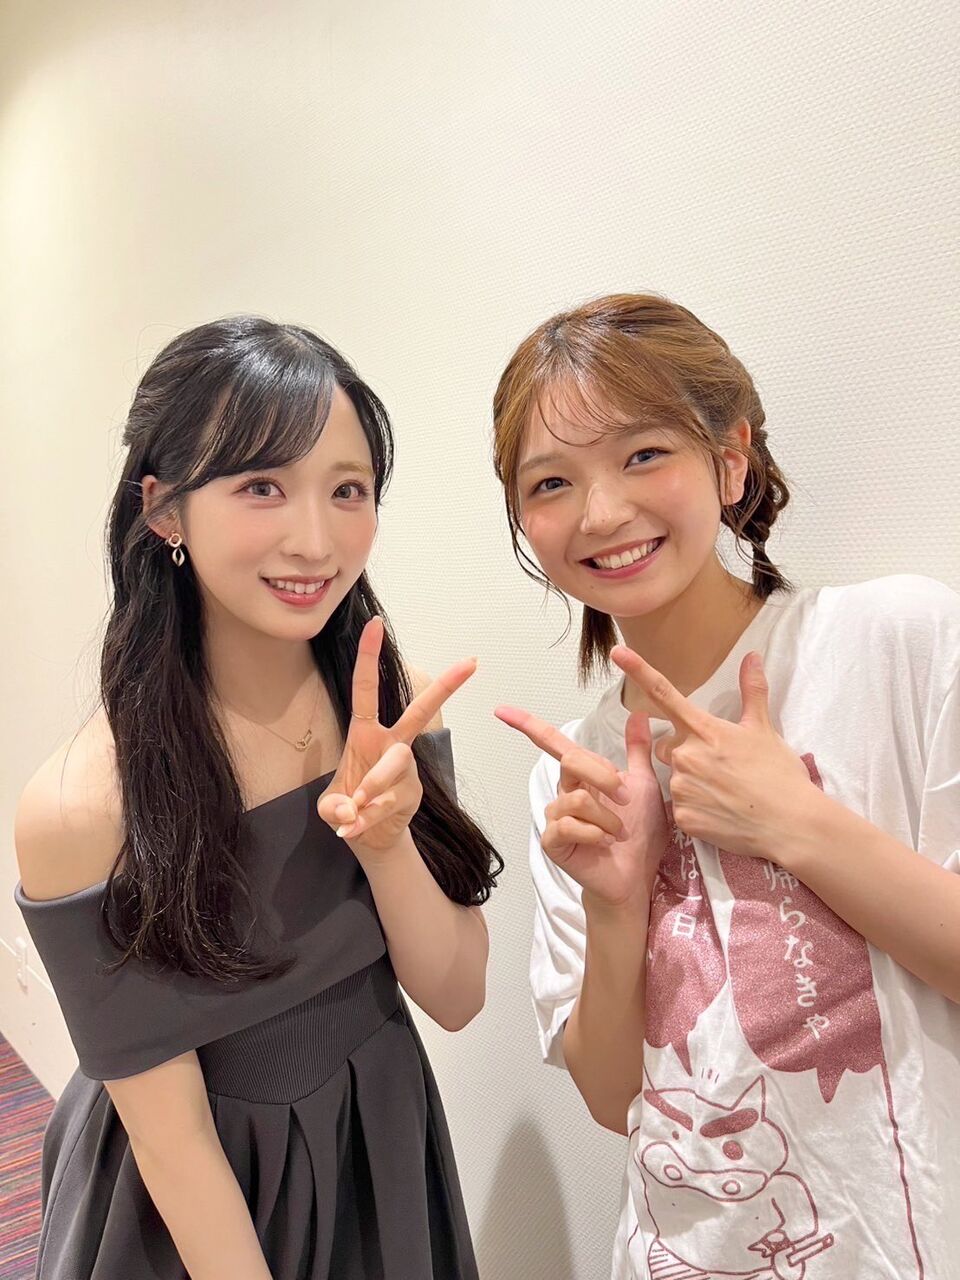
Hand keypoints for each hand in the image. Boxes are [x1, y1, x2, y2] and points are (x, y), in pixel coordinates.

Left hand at [317, 618, 475, 862]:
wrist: (369, 838)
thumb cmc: (348, 806)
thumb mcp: (329, 807)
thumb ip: (334, 807)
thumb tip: (349, 809)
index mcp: (365, 732)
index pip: (366, 689)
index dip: (369, 656)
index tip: (376, 624)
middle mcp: (390, 743)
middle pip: (420, 711)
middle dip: (445, 687)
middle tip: (471, 662)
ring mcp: (405, 768)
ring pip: (393, 764)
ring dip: (371, 786)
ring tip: (353, 811)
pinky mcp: (413, 792)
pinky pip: (390, 800)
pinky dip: (367, 818)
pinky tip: (353, 828)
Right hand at [494, 704, 667, 909]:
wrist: (637, 874)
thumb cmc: (639, 832)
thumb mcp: (644, 785)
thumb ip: (638, 750)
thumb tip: (640, 714)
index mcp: (581, 776)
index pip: (552, 743)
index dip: (527, 724)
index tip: (501, 709)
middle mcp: (564, 792)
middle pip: (570, 760)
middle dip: (604, 776)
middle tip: (626, 798)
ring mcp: (555, 817)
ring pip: (577, 798)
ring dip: (608, 816)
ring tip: (618, 832)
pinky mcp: (553, 841)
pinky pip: (569, 825)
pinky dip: (594, 833)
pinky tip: (603, 843)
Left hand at [610, 646, 815, 859]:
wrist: (790, 824)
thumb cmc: (779, 775)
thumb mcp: (765, 729)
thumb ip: (752, 691)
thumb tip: (752, 656)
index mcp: (703, 730)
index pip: (663, 693)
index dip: (638, 670)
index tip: (617, 653)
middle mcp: (685, 755)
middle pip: (668, 746)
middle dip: (685, 751)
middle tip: (719, 765)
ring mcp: (681, 787)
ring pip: (675, 778)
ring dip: (692, 781)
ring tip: (725, 792)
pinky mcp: (682, 817)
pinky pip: (681, 807)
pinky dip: (697, 808)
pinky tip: (720, 811)